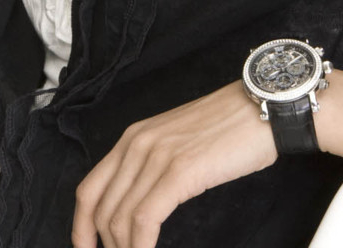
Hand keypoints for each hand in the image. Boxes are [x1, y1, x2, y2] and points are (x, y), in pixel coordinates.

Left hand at [70, 81, 278, 247]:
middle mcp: (136, 145)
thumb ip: (153, 167)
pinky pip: (146, 218)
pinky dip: (141, 246)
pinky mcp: (179, 171)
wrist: (262, 108)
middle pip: (101, 210)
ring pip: (120, 218)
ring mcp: (156, 157)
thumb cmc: (228, 129)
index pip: (89, 190)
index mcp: (131, 139)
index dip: (81, 228)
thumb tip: (141, 206)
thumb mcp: (176, 143)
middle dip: (106, 246)